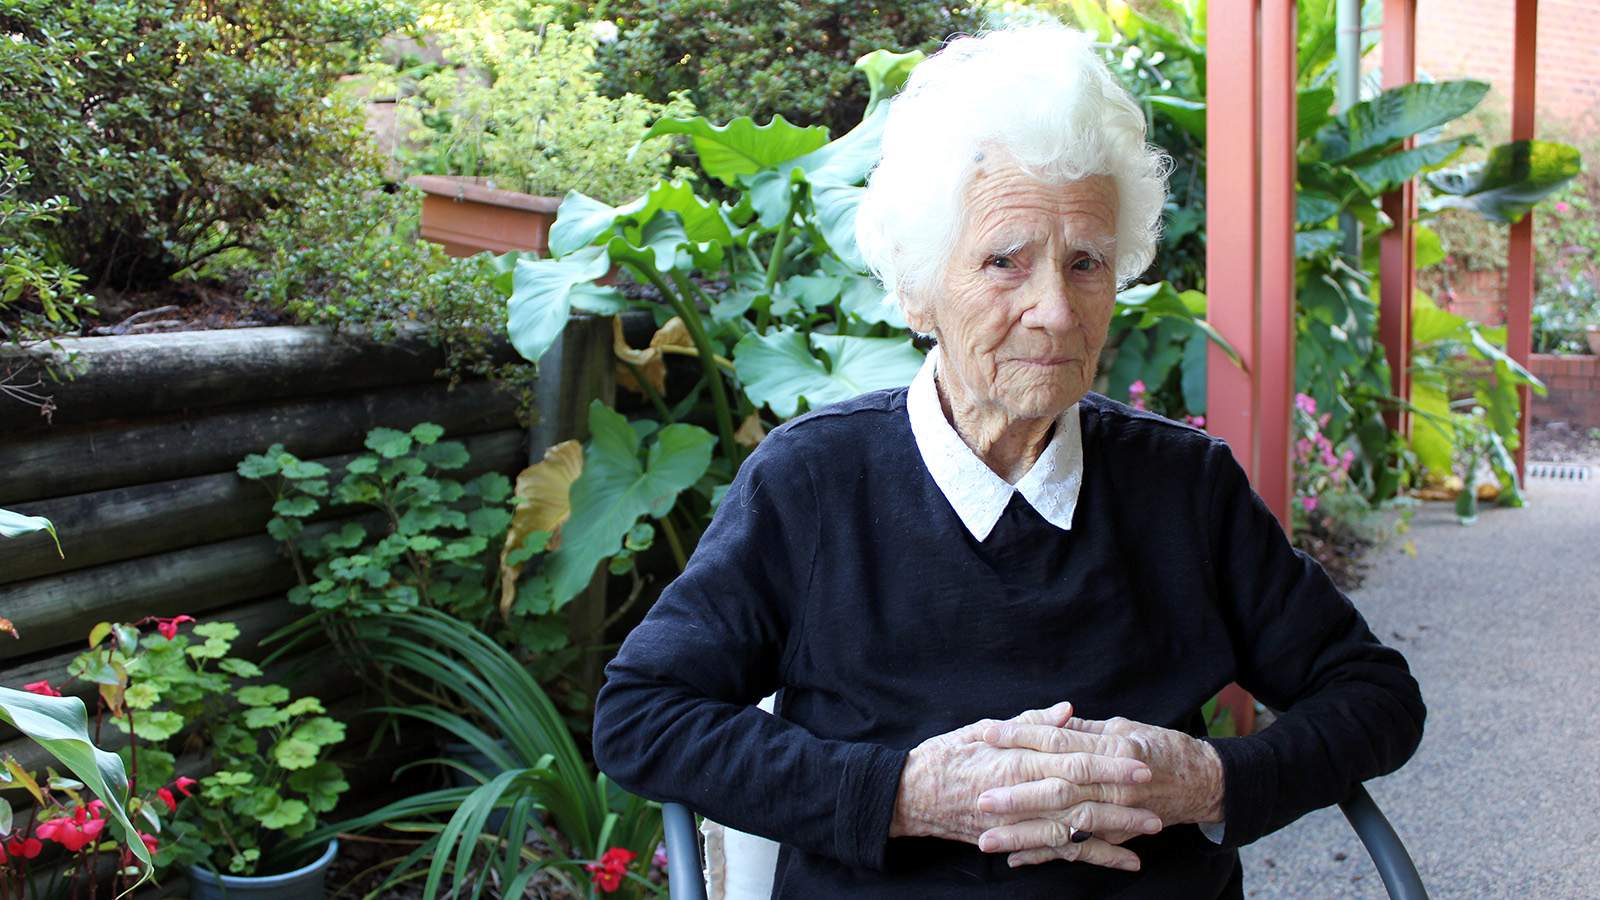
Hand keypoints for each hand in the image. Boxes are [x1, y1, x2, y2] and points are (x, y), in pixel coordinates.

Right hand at [889, 702, 1153, 862]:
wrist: (909, 796)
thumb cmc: (944, 757)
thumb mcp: (982, 730)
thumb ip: (1028, 723)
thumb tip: (1067, 712)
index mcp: (1015, 760)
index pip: (1070, 760)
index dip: (1106, 762)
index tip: (1137, 759)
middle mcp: (1020, 793)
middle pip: (1079, 794)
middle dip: (1119, 793)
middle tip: (1155, 790)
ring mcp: (1019, 821)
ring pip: (1076, 827)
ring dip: (1116, 828)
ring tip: (1151, 826)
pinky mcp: (1016, 841)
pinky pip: (1060, 852)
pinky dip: (1092, 856)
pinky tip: (1123, 859)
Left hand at [976, 714, 1224, 868]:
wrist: (1204, 782)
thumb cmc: (1161, 747)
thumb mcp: (1123, 727)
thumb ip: (1083, 728)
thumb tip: (1048, 719)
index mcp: (1110, 748)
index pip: (1057, 739)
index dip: (1021, 735)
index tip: (986, 734)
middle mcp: (1112, 783)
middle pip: (1057, 788)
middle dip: (1016, 796)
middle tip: (980, 800)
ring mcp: (1116, 813)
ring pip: (1064, 826)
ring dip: (1024, 835)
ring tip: (987, 841)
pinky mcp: (1117, 835)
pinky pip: (1079, 849)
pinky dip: (1048, 856)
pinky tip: (1017, 860)